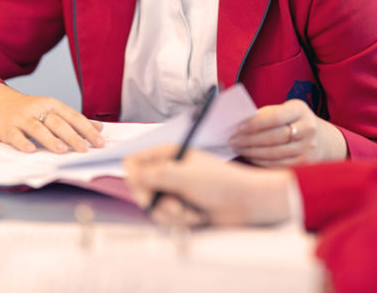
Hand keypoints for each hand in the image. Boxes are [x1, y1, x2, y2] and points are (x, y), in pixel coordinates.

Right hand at [0, 81, 104, 153]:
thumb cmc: (29, 110)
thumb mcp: (52, 110)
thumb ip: (73, 120)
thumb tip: (99, 128)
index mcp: (52, 104)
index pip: (73, 116)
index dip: (87, 129)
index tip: (100, 142)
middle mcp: (38, 108)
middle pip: (58, 122)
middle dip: (72, 136)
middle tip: (84, 149)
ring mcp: (22, 117)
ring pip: (38, 127)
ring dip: (51, 139)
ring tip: (62, 151)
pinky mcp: (7, 127)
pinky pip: (15, 135)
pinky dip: (23, 142)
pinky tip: (30, 151)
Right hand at [124, 146, 293, 226]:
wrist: (246, 203)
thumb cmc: (219, 183)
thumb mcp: (185, 176)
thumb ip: (156, 175)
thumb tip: (130, 174)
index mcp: (167, 154)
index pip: (134, 162)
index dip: (133, 178)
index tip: (145, 190)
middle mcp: (167, 170)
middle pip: (140, 188)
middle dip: (156, 202)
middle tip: (175, 206)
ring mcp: (173, 190)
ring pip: (152, 207)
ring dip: (171, 214)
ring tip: (191, 212)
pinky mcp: (180, 208)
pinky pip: (166, 219)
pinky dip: (180, 221)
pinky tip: (197, 216)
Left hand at [229, 100, 347, 166]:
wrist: (320, 138)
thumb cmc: (291, 120)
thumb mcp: (283, 110)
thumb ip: (265, 114)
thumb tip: (240, 123)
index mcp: (300, 109)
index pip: (276, 117)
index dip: (255, 123)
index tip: (238, 127)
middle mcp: (308, 128)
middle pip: (275, 137)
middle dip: (250, 140)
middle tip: (233, 140)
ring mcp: (308, 147)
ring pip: (276, 153)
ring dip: (253, 152)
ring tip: (238, 148)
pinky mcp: (306, 163)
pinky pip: (279, 164)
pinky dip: (261, 161)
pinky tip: (249, 157)